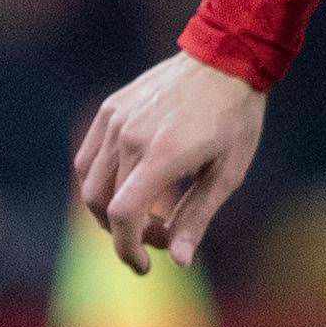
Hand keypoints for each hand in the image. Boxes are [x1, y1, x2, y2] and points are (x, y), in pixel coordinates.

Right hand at [71, 51, 269, 272]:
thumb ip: (198, 216)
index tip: (144, 267)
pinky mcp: (110, 110)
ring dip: (109, 210)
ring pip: (89, 182)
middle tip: (159, 237)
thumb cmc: (236, 120)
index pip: (124, 214)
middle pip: (102, 205)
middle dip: (125, 234)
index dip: (127, 248)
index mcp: (163, 155)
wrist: (225, 60)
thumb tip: (180, 261)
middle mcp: (130, 137)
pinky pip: (89, 157)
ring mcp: (115, 120)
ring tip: (146, 215)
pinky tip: (132, 186)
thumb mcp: (228, 173)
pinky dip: (102, 182)